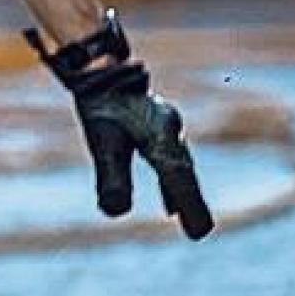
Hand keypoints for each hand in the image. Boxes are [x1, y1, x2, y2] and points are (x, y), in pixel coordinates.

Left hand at [63, 61, 214, 239]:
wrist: (97, 62)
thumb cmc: (100, 101)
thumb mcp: (102, 141)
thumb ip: (111, 176)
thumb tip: (115, 210)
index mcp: (161, 136)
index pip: (178, 177)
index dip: (189, 206)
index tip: (198, 233)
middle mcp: (169, 129)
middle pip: (183, 171)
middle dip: (189, 200)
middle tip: (198, 230)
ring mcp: (162, 122)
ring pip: (176, 161)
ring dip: (178, 187)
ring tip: (177, 213)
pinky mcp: (151, 119)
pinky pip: (166, 151)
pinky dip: (167, 172)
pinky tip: (163, 189)